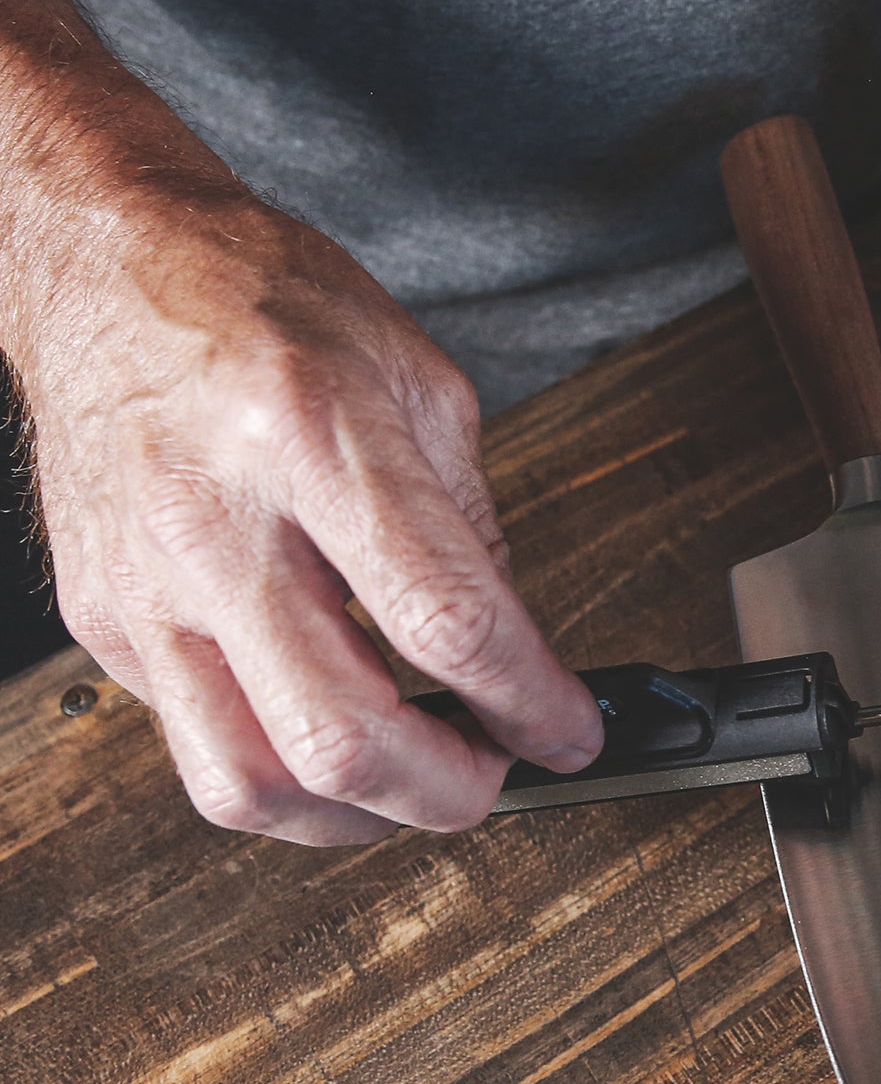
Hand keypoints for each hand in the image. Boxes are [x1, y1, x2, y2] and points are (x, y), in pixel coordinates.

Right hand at [5, 148, 602, 845]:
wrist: (107, 264)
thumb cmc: (262, 302)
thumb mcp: (420, 381)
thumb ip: (473, 528)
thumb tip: (517, 649)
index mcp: (315, 442)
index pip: (445, 623)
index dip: (529, 702)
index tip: (571, 733)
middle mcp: (217, 525)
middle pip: (340, 738)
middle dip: (449, 792)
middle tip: (500, 775)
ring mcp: (146, 586)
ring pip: (249, 783)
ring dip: (359, 819)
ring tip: (417, 784)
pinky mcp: (105, 622)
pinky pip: (196, 744)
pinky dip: (284, 771)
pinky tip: (333, 735)